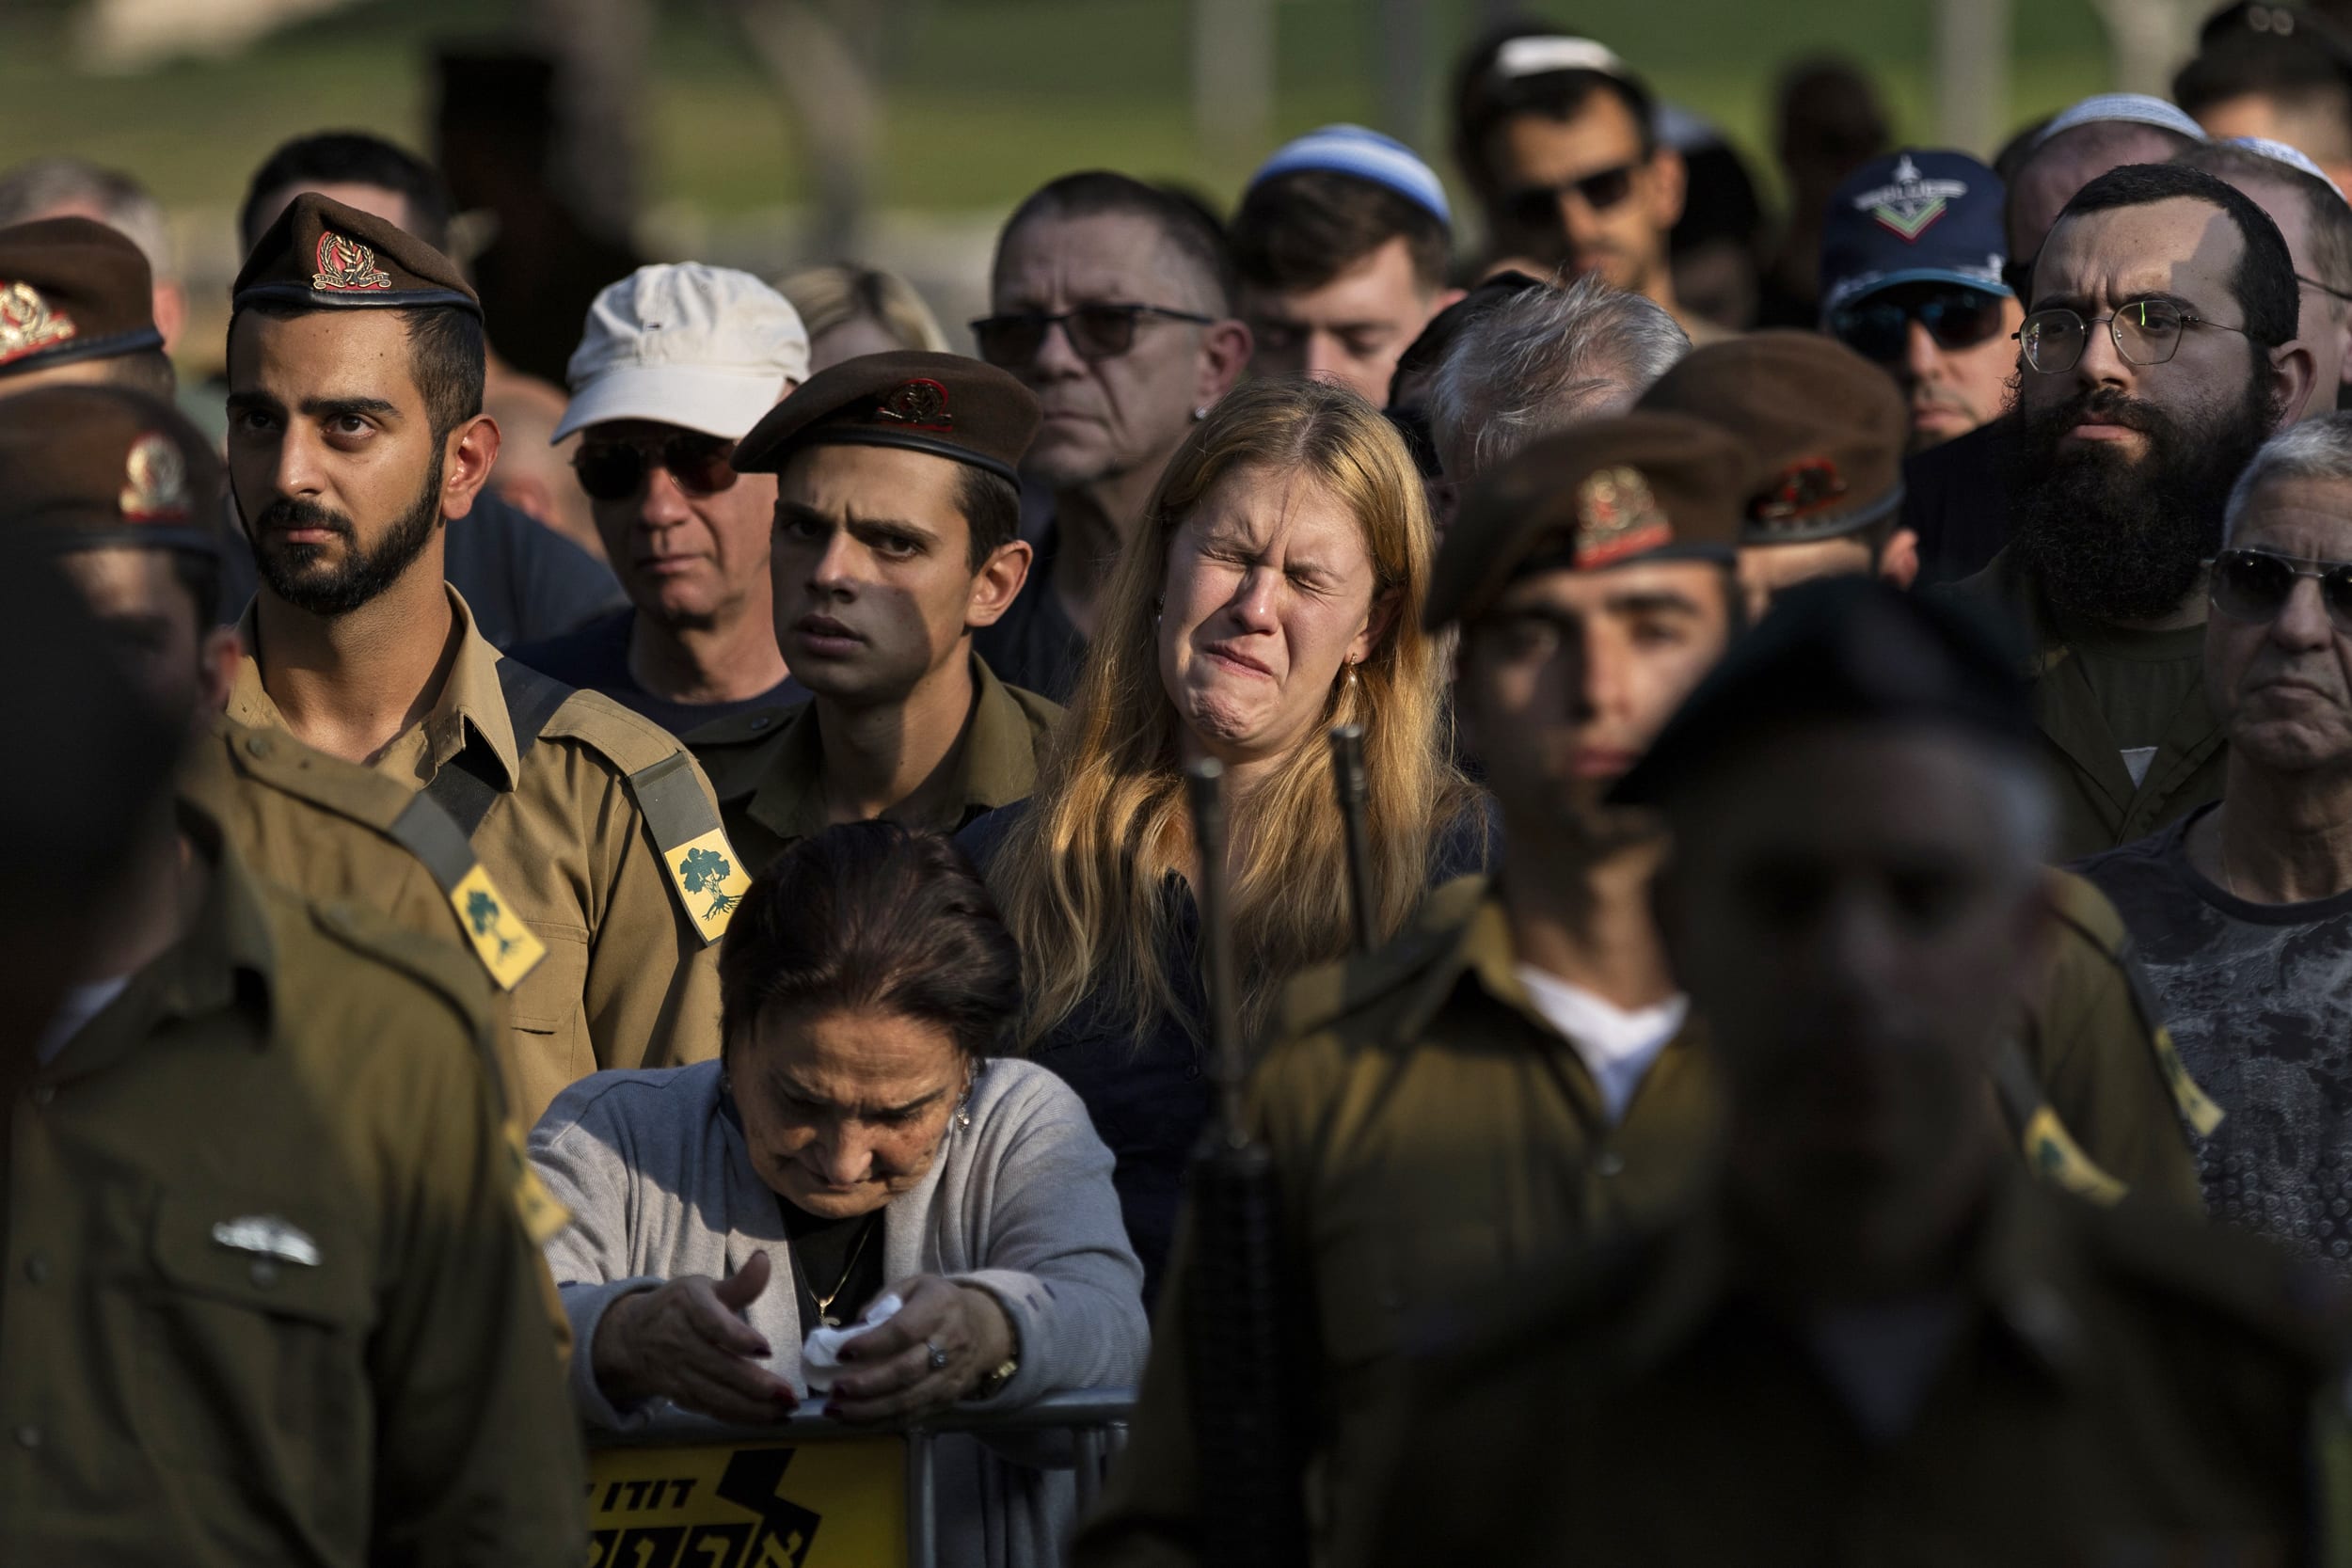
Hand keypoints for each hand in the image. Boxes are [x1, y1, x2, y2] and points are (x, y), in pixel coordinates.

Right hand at [591, 1250, 799, 1423]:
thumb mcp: (705, 1288)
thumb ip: (740, 1282)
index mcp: (688, 1306)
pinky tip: (767, 1418)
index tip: (765, 1348)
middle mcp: (680, 1342)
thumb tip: (764, 1259)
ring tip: (784, 1411)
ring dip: (752, 1409)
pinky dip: (739, 1417)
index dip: (737, 1338)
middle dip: (754, 1385)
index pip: (711, 1324)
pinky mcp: (680, 1395)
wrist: (630, 1338)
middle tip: (788, 1393)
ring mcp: (678, 1373)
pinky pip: (711, 1409)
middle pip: (718, 1367)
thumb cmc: (679, 1308)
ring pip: (716, 1395)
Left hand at [825, 1275, 1014, 1423]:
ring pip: (909, 1399)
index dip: (872, 1344)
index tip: (841, 1352)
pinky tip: (857, 1420)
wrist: (983, 1328)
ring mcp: (952, 1375)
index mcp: (940, 1306)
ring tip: (837, 1410)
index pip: (904, 1330)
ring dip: (870, 1410)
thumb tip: (853, 1330)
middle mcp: (950, 1342)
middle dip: (867, 1384)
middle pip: (906, 1370)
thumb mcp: (913, 1286)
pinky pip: (915, 1415)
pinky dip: (884, 1421)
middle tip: (835, 1389)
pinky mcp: (949, 1398)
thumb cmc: (936, 1303)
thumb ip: (882, 1302)